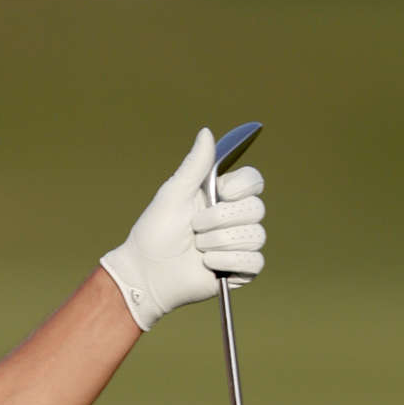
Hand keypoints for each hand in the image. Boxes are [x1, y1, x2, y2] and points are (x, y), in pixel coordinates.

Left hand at [99, 126, 266, 332]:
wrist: (147, 273)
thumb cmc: (156, 232)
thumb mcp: (174, 193)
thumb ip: (195, 164)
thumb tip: (207, 132)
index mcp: (223, 196)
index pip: (254, 181)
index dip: (242, 186)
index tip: (222, 192)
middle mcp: (235, 218)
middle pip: (256, 209)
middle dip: (220, 219)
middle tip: (195, 228)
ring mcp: (239, 245)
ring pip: (255, 236)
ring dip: (219, 243)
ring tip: (197, 248)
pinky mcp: (240, 271)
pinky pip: (254, 262)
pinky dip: (227, 262)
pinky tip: (208, 265)